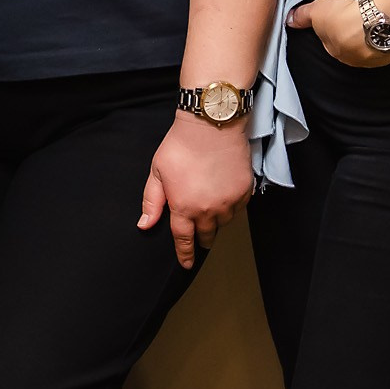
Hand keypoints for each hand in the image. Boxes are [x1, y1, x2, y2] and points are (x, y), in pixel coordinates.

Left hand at [137, 114, 252, 269]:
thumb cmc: (180, 145)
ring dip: (216, 222)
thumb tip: (145, 225)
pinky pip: (238, 210)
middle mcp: (208, 210)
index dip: (184, 254)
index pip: (183, 240)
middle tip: (199, 238)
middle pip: (206, 235)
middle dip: (201, 239)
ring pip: (223, 223)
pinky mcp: (245, 191)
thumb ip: (152, 201)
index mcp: (184, 207)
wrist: (211, 124)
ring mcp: (228, 202)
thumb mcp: (157, 172)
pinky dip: (231, 209)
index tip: (186, 264)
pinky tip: (224, 199)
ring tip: (210, 212)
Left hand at [288, 0, 389, 67]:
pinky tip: (383, 28)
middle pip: (348, 47)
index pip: (329, 42)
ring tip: (370, 22)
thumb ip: (303, 16)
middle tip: (354, 19)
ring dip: (368, 38)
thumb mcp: (316, 10)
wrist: (373, 21)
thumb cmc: (346, 17)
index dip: (332, 29)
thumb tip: (290, 20)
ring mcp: (370, 59)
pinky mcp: (387, 55)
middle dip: (350, 35)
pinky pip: (384, 48)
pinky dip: (383, 39)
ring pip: (367, 49)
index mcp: (333, 51)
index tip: (338, 19)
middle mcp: (351, 59)